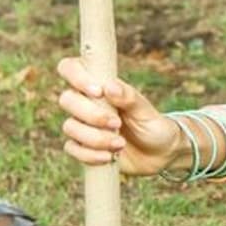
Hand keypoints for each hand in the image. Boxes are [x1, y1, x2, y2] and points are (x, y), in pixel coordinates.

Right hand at [57, 56, 179, 175]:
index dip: (76, 76)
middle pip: (66, 99)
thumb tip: (109, 87)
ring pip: (69, 126)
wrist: (158, 154)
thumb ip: (129, 97)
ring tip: (119, 144)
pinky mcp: (82, 147)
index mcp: (98, 85)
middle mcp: (85, 103)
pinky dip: (90, 154)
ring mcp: (81, 125)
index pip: (71, 68)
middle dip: (91, 114)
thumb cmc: (151, 125)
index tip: (98, 92)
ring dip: (94, 137)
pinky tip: (108, 157)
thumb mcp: (146, 110)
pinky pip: (72, 148)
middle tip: (117, 123)